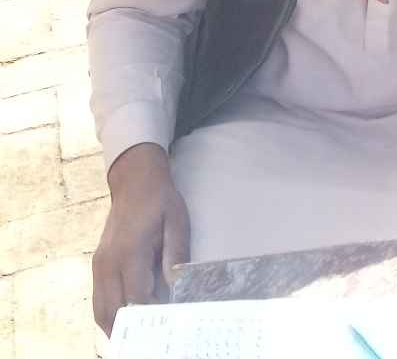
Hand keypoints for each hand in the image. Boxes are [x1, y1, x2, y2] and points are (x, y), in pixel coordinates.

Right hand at [92, 143, 189, 337]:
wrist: (134, 180)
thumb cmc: (159, 201)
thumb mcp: (176, 222)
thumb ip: (175, 254)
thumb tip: (175, 287)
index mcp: (130, 250)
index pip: (137, 296)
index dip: (151, 316)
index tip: (167, 328)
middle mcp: (109, 262)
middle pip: (114, 311)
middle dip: (133, 330)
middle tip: (153, 339)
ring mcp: (99, 265)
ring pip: (101, 311)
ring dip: (117, 329)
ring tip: (139, 340)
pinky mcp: (97, 266)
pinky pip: (98, 302)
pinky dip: (109, 318)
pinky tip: (127, 325)